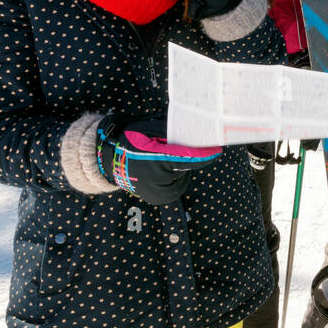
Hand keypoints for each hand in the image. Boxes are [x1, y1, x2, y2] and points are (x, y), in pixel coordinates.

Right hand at [96, 114, 221, 205]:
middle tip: (174, 147)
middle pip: (186, 166)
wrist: (109, 163)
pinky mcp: (158, 199)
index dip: (205, 154)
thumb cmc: (130, 141)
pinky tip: (162, 170)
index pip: (187, 158)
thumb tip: (193, 129)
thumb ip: (169, 130)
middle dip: (188, 156)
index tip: (218, 149)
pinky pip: (176, 186)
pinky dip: (175, 177)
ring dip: (180, 168)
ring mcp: (158, 192)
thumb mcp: (147, 129)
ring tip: (162, 159)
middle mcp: (158, 180)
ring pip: (183, 176)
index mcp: (156, 160)